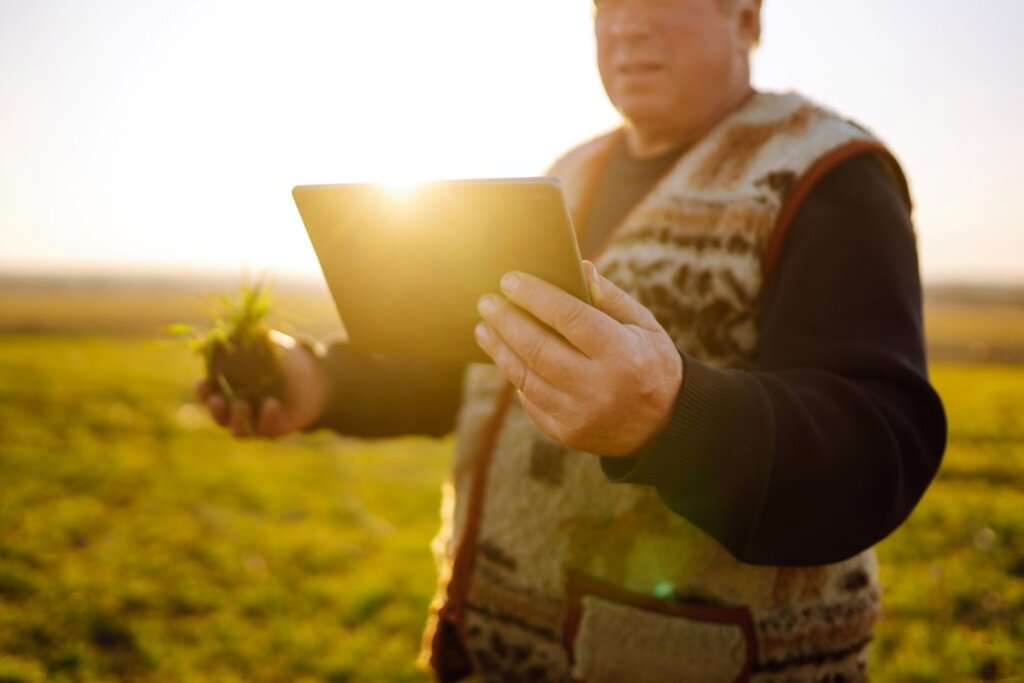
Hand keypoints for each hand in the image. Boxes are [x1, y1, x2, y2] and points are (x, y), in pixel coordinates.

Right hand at [194, 330, 328, 438]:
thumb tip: (220, 337)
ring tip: (242, 404)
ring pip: (237, 430)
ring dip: (236, 418)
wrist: (316, 375)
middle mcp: (237, 407)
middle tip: (219, 400)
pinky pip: (264, 431)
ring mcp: (255, 421)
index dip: (203, 390)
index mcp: (229, 386)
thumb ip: (242, 340)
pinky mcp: (273, 430)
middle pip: (218, 416)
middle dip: (215, 409)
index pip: (207, 392)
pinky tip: (272, 404)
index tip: (205, 383)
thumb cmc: (284, 358)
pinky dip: (266, 419)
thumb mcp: (264, 343)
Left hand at [474, 261, 682, 455]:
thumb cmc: (650, 363)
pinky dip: (515, 377)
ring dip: (500, 349)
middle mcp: (598, 386)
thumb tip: (579, 267)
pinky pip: (530, 401)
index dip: (535, 296)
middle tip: (487, 302)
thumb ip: (611, 298)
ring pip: (526, 377)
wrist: (664, 425)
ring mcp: (579, 414)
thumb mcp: (644, 326)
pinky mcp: (566, 433)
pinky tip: (505, 357)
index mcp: (620, 353)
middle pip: (538, 348)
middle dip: (507, 321)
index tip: (510, 280)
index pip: (569, 317)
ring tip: (484, 328)